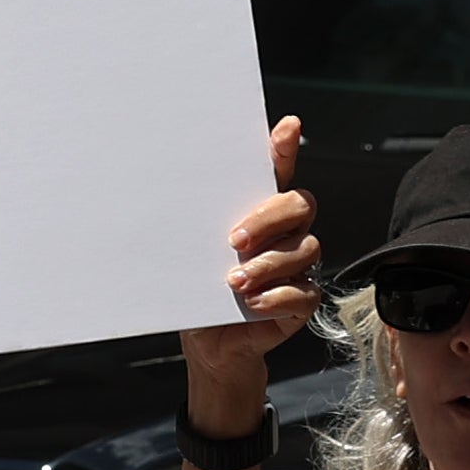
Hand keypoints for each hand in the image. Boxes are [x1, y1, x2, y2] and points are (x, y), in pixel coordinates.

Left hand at [178, 117, 319, 422]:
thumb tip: (164, 190)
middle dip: (268, 219)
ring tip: (233, 282)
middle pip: (299, 205)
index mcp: (260, 213)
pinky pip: (305, 292)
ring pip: (303, 249)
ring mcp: (297, 266)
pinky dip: (277, 297)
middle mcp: (285, 233)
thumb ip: (195, 223)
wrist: (207, 342)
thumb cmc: (201, 290)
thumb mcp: (192, 253)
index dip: (285, 148)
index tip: (286, 126)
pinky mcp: (302, 301)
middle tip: (233, 239)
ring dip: (267, 265)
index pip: (278, 170)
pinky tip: (251, 304)